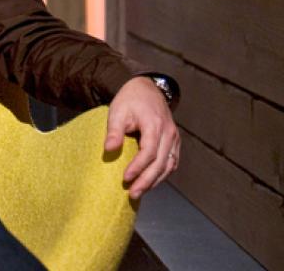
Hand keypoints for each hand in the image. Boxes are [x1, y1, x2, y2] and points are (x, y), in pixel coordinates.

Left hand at [104, 76, 179, 199]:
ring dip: (155, 181)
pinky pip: (171, 162)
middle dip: (147, 181)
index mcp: (155, 124)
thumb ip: (114, 131)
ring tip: (139, 192)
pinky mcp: (174, 142)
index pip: (149, 151)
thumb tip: (108, 150)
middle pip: (161, 163)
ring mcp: (174, 138)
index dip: (138, 167)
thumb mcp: (117, 111)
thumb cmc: (130, 100)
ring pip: (168, 165)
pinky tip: (150, 182)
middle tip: (132, 194)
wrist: (147, 88)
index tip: (125, 178)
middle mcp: (169, 133)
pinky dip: (162, 174)